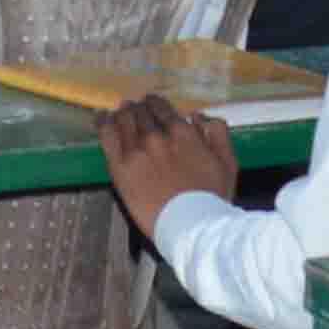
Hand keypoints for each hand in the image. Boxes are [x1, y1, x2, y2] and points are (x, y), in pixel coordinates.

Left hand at [99, 94, 233, 232]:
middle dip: (137, 108)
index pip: (161, 108)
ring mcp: (136, 150)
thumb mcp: (227, 162)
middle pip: (140, 112)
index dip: (154, 103)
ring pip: (123, 120)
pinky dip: (103, 123)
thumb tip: (198, 116)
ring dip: (122, 113)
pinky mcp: (119, 167)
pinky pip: (107, 136)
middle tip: (133, 108)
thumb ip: (217, 133)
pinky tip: (101, 119)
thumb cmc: (212, 197)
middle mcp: (157, 136)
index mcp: (182, 133)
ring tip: (119, 112)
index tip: (151, 103)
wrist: (191, 225)